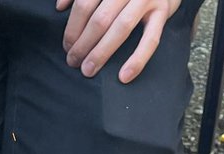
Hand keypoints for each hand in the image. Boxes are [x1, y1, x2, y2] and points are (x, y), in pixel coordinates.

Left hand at [57, 0, 181, 82]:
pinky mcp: (163, 12)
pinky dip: (137, 60)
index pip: (84, 3)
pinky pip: (150, 40)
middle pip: (100, 18)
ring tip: (88, 70)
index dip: (72, 27)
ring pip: (120, 28)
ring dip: (101, 52)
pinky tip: (123, 77)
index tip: (66, 46)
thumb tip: (59, 7)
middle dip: (83, 43)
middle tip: (73, 61)